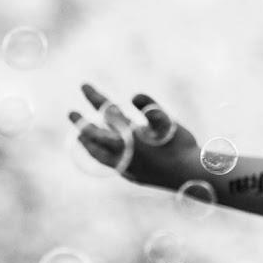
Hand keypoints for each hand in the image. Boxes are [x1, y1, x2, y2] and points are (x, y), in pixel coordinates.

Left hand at [68, 83, 200, 188]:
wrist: (190, 175)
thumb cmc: (181, 146)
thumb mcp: (168, 121)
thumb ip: (150, 106)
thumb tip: (133, 95)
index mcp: (130, 136)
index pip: (107, 113)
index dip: (95, 98)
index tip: (85, 86)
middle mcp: (123, 153)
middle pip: (96, 135)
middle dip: (83, 122)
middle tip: (71, 112)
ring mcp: (126, 166)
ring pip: (99, 154)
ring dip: (88, 143)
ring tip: (79, 136)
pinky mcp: (132, 176)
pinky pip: (109, 164)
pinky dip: (101, 155)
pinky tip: (102, 152)